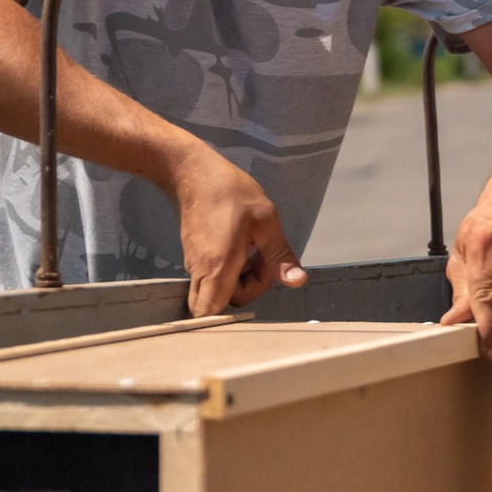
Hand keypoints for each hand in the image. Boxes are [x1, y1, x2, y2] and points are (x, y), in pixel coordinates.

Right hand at [160, 142, 305, 314]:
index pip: (211, 314)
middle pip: (219, 304)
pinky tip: (241, 244)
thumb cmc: (231, 193)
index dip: (231, 317)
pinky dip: (228, 269)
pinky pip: (211, 276)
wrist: (194, 173)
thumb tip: (297, 282)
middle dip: (245, 291)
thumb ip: (280, 255)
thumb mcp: (266, 220)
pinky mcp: (194, 255)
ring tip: (253, 247)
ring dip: (239, 278)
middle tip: (260, 261)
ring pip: (216, 289)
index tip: (256, 286)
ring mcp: (194, 264)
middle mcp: (200, 271)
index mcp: (218, 266)